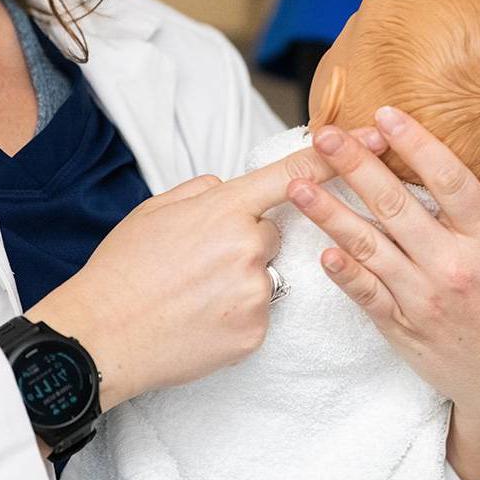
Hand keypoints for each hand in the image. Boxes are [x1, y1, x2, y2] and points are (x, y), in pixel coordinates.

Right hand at [29, 127, 384, 411]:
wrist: (103, 336)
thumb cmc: (122, 270)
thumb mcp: (155, 211)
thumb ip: (203, 191)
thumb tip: (231, 189)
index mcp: (223, 208)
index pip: (293, 175)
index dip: (338, 158)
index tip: (376, 143)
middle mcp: (247, 247)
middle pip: (273, 234)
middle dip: (247, 243)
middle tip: (200, 263)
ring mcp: (254, 292)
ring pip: (265, 274)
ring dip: (240, 280)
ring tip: (193, 295)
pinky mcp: (256, 332)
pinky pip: (259, 312)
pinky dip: (235, 313)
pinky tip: (199, 319)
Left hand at [288, 107, 479, 479]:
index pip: (450, 181)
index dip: (417, 145)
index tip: (384, 114)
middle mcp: (456, 265)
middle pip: (398, 208)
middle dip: (357, 167)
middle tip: (324, 135)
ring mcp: (425, 297)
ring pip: (370, 247)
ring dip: (330, 214)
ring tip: (297, 184)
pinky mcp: (401, 325)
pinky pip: (366, 294)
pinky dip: (343, 273)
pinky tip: (319, 250)